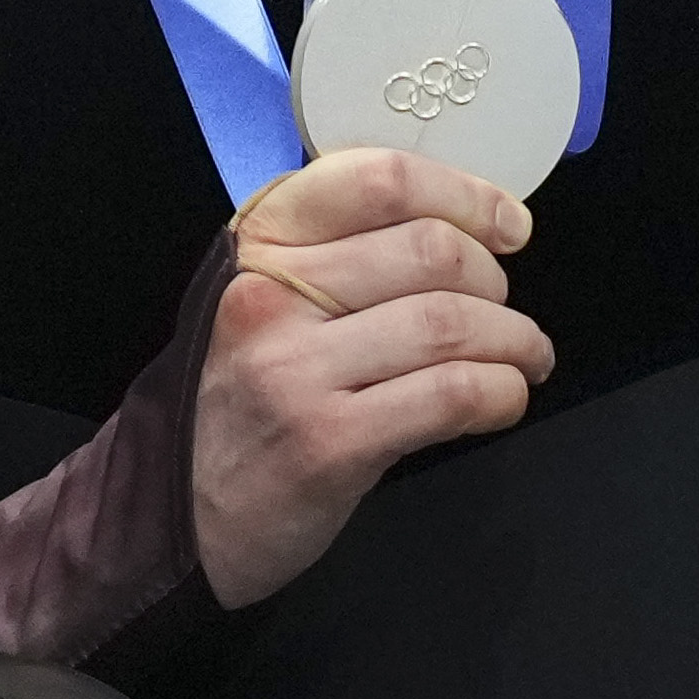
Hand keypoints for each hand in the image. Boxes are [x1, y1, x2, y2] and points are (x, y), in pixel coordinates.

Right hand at [189, 147, 554, 606]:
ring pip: (451, 322)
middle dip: (495, 281)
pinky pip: (453, 394)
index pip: (376, 180)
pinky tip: (502, 399)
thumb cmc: (233, 407)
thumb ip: (333, 258)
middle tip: (504, 311)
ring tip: (522, 358)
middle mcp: (268, 295)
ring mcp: (294, 369)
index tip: (505, 223)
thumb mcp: (259, 306)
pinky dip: (501, 393)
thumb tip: (459, 230)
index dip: (463, 194)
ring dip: (513, 340)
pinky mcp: (328, 441)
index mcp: (256, 245)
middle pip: (429, 250)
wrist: (175, 518)